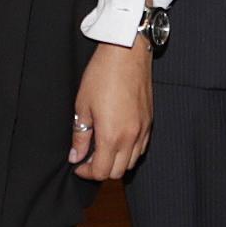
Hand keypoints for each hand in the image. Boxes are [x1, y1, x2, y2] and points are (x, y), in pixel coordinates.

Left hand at [69, 41, 152, 180]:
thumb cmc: (102, 75)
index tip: (78, 164)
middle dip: (100, 170)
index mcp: (111, 136)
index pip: (101, 172)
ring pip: (131, 162)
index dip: (86, 172)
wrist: (126, 53)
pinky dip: (129, 151)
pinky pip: (141, 148)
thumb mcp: (82, 105)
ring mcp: (143, 130)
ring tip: (102, 148)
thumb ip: (80, 135)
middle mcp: (131, 137)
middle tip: (87, 158)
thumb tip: (75, 156)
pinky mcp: (149, 122)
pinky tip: (117, 139)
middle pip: (117, 172)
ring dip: (115, 162)